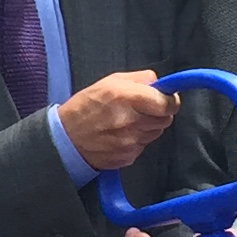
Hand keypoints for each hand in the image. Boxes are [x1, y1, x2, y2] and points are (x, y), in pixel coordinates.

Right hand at [57, 71, 177, 172]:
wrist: (66, 139)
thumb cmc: (86, 107)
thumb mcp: (109, 81)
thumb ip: (139, 79)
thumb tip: (160, 83)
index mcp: (126, 97)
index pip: (166, 103)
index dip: (171, 101)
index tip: (167, 99)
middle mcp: (130, 121)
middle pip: (165, 119)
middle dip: (159, 113)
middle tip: (145, 109)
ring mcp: (129, 142)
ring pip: (155, 133)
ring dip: (148, 127)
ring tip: (129, 122)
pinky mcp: (127, 157)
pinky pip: (143, 146)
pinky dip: (137, 141)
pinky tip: (121, 135)